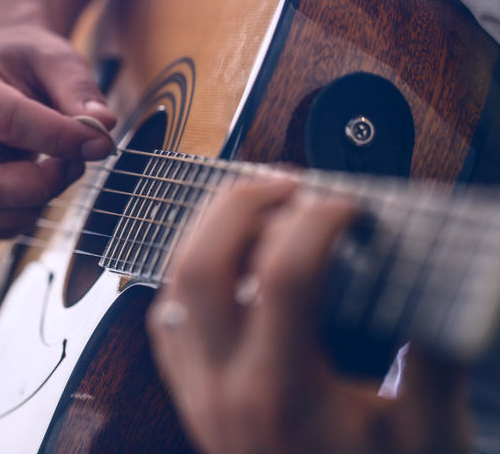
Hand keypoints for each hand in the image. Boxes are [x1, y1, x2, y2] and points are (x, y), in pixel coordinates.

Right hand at [0, 25, 116, 237]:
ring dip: (32, 206)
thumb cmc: (27, 61)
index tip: (100, 143)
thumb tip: (104, 126)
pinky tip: (40, 188)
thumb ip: (79, 90)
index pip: (8, 122)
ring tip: (58, 173)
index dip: (59, 139)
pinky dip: (21, 218)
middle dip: (42, 185)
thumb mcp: (57, 58)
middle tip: (75, 163)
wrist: (0, 67)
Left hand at [148, 180, 469, 453]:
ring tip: (258, 210)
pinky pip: (166, 316)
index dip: (319, 222)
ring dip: (208, 233)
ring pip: (172, 284)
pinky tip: (226, 264)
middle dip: (240, 206)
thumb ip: (434, 366)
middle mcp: (223, 385)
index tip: (350, 206)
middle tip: (287, 185)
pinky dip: (190, 276)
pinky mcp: (186, 392)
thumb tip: (447, 297)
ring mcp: (194, 389)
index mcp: (283, 393)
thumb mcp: (422, 440)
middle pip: (202, 265)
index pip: (285, 276)